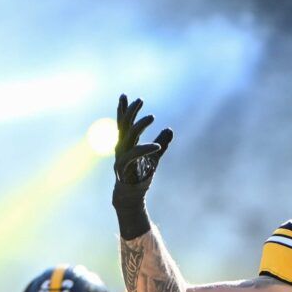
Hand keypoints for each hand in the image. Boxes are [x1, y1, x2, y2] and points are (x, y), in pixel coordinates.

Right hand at [112, 94, 172, 236]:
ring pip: (128, 136)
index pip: (123, 123)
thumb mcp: (154, 157)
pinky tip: (158, 146)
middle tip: (141, 100)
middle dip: (131, 111)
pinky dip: (146, 149)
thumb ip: (161, 142)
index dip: (123, 109)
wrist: (131, 197)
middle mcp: (121, 148)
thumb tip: (170, 129)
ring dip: (139, 125)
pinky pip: (134, 155)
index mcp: (125, 144)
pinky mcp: (125, 168)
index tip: (124, 95)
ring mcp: (121, 157)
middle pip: (124, 125)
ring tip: (152, 116)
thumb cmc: (140, 176)